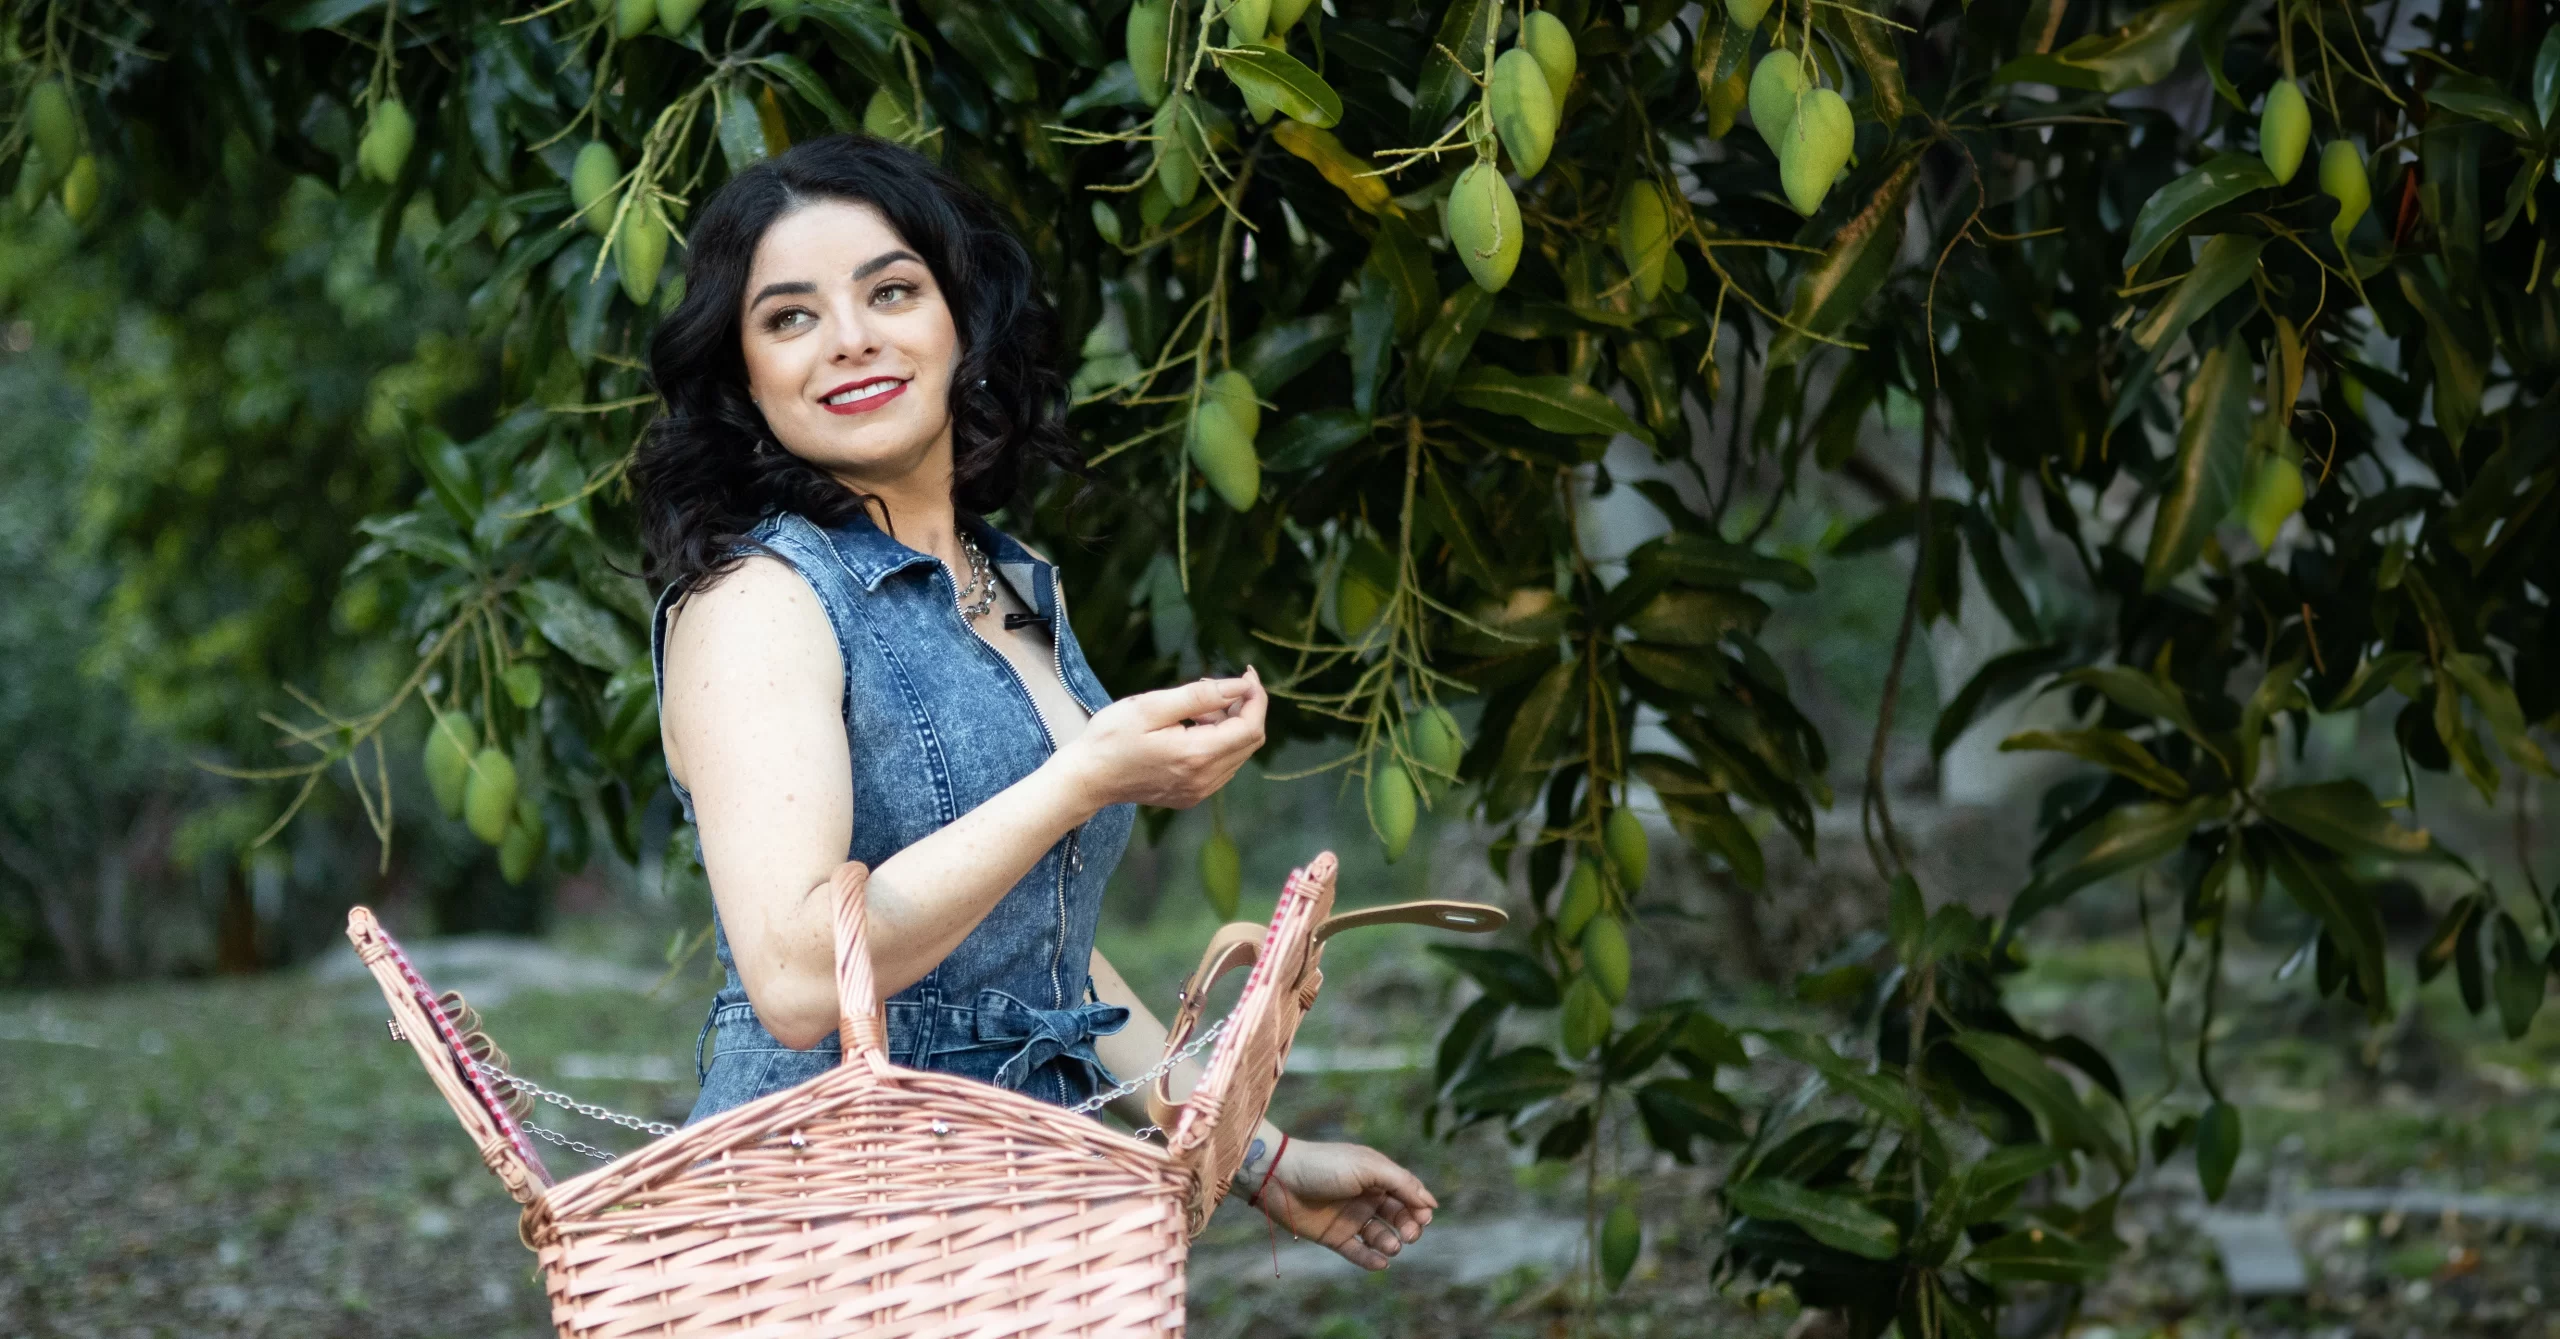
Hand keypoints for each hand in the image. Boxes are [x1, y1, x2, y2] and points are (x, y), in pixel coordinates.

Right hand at [1054, 667, 1266, 811]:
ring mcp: (1199, 791)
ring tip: (1196, 707)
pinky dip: (1217, 741)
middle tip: (1218, 684)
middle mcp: (1204, 779)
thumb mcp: (1152, 706)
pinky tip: (1192, 727)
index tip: (1246, 674)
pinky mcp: (1192, 795)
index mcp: (1196, 756)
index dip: (1256, 698)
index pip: (1250, 727)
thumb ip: (1200, 696)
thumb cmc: (1111, 737)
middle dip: (1244, 708)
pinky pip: (1222, 765)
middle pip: (1249, 741)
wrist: (1088, 778)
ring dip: (1229, 724)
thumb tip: (1239, 687)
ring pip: (1237, 753)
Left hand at [1248, 1138, 1435, 1270]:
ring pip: (1381, 1236)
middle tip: (1410, 1234)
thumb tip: (1431, 1202)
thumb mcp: (1368, 1167)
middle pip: (1398, 1216)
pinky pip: (1358, 1252)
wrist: (1280, 1178)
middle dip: (1409, 1226)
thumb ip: (1401, 1183)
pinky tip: (1381, 1263)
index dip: (1419, 1206)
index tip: (1424, 1217)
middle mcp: (1366, 1196)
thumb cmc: (1324, 1165)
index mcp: (1376, 1175)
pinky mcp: (1334, 1236)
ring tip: (1392, 1245)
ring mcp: (1350, 1217)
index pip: (1408, 1193)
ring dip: (1391, 1243)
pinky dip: (1372, 1260)